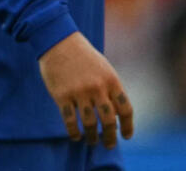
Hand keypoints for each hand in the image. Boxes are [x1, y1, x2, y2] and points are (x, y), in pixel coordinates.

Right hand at [39, 31, 134, 146]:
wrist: (58, 40)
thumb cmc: (83, 56)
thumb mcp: (104, 68)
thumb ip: (111, 90)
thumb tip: (115, 117)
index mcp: (111, 81)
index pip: (125, 110)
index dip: (127, 126)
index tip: (126, 136)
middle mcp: (97, 88)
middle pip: (108, 121)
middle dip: (110, 137)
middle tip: (109, 144)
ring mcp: (79, 92)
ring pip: (89, 123)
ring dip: (92, 137)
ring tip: (92, 141)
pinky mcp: (62, 95)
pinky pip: (70, 120)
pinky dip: (74, 132)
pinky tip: (75, 136)